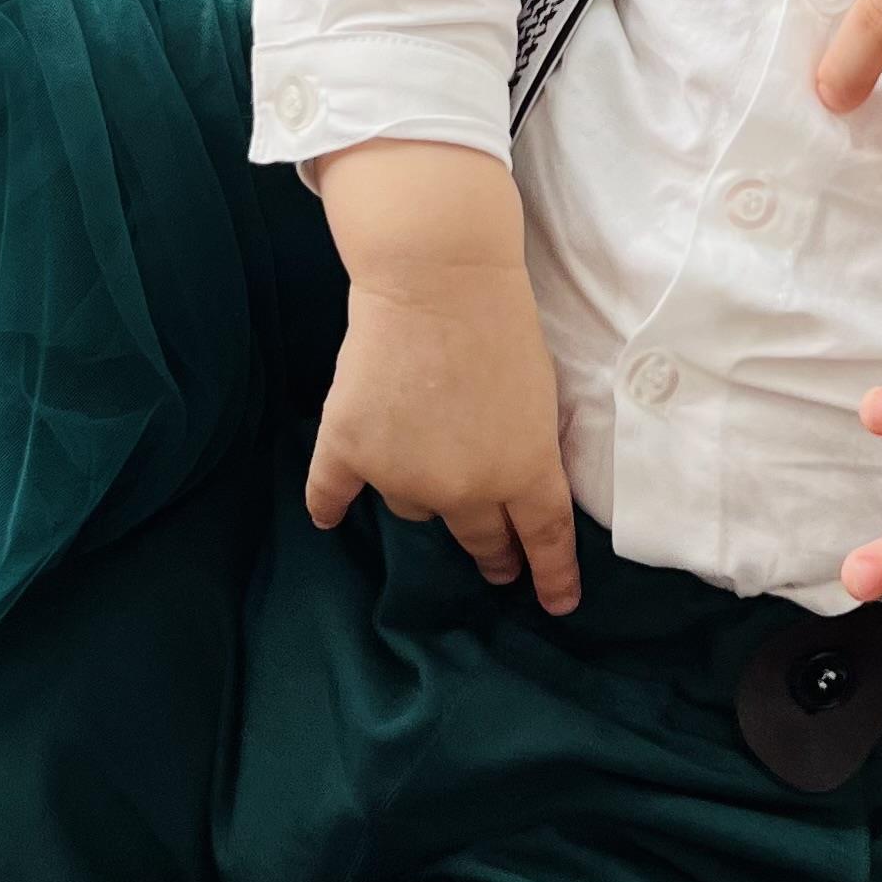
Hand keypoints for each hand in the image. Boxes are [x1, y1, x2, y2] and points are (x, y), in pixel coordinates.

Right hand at [305, 143, 580, 609]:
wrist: (437, 277)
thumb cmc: (504, 322)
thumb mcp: (543, 396)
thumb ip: (528, 450)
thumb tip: (514, 485)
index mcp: (525, 473)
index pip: (544, 541)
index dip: (552, 577)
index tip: (554, 605)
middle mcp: (465, 490)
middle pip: (480, 539)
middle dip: (492, 556)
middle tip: (496, 567)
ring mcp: (402, 476)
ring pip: (413, 505)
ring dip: (421, 487)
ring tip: (421, 439)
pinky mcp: (350, 449)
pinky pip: (333, 494)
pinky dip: (330, 504)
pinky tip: (327, 517)